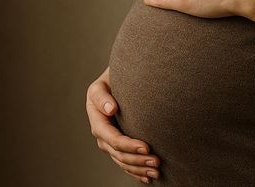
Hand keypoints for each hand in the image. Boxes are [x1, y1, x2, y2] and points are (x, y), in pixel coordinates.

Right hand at [86, 66, 160, 183]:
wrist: (117, 79)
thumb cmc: (113, 77)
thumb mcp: (103, 82)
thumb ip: (103, 95)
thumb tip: (110, 109)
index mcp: (96, 117)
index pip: (112, 137)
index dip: (128, 145)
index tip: (147, 147)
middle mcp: (101, 132)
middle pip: (118, 153)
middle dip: (137, 160)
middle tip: (157, 161)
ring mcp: (109, 141)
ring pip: (122, 161)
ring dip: (139, 168)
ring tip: (157, 171)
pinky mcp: (117, 145)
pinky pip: (125, 163)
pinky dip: (135, 172)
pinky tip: (148, 177)